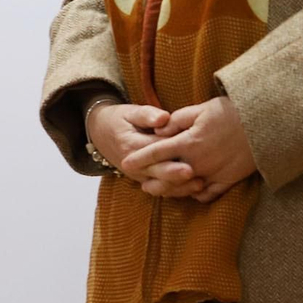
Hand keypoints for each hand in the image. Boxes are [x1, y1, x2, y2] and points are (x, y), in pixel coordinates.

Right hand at [87, 102, 203, 197]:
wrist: (101, 134)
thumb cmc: (120, 120)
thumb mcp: (130, 112)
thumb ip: (147, 114)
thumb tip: (164, 117)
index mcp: (131, 145)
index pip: (154, 147)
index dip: (171, 147)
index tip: (188, 147)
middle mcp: (135, 164)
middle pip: (158, 169)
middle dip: (175, 173)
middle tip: (193, 172)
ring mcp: (140, 175)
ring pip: (161, 184)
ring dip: (180, 186)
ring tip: (200, 185)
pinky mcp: (145, 180)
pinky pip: (161, 188)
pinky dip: (177, 191)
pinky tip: (195, 190)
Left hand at [121, 96, 256, 202]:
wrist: (265, 124)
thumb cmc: (231, 112)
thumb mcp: (200, 110)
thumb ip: (176, 121)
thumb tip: (158, 131)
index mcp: (189, 142)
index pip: (157, 152)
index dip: (140, 159)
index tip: (125, 164)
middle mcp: (199, 162)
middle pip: (169, 177)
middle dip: (153, 182)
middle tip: (142, 184)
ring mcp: (214, 174)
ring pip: (187, 189)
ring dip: (171, 191)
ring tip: (160, 191)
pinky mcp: (229, 181)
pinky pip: (209, 194)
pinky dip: (196, 194)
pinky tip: (190, 190)